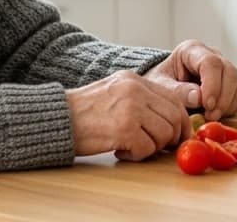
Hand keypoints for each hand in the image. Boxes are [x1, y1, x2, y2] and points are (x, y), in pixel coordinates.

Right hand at [65, 70, 189, 159]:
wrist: (56, 119)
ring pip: (165, 134)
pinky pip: (147, 148)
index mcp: (134, 80)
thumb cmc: (83, 113)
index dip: (180, 121)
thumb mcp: (115, 94)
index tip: (176, 136)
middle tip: (160, 149)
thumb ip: (141, 102)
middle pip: (175, 116)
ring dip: (152, 148)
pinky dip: (137, 156)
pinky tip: (120, 151)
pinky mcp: (124, 128)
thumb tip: (170, 123)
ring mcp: (131, 108)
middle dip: (172, 137)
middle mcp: (135, 89)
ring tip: (132, 148)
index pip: (173, 99)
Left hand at [144, 39, 236, 122]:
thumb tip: (198, 98)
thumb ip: (177, 91)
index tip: (206, 104)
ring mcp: (223, 70)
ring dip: (227, 104)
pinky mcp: (229, 85)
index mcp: (192, 50)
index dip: (212, 84)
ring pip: (236, 84)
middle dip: (222, 97)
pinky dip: (230, 108)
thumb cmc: (161, 82)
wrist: (162, 88)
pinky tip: (215, 114)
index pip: (210, 62)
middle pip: (229, 72)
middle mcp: (212, 56)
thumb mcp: (161, 85)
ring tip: (210, 117)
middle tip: (211, 115)